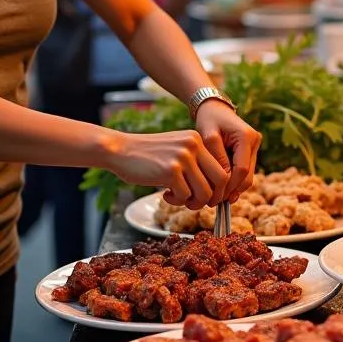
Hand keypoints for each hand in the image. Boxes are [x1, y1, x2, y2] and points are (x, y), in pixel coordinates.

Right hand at [108, 129, 230, 209]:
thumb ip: (195, 162)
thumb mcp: (177, 149)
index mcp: (197, 139)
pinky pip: (185, 196)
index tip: (209, 196)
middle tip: (197, 202)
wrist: (120, 149)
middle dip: (212, 198)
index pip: (222, 168)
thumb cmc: (148, 155)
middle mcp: (193, 146)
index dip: (219, 187)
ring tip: (179, 198)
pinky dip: (176, 201)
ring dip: (193, 202)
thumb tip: (216, 188)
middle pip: (221, 180)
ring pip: (205, 192)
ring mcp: (183, 158)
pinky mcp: (170, 171)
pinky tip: (165, 194)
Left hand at [194, 101, 261, 201]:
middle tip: (213, 201)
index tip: (214, 195)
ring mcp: (255, 147)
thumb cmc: (209, 120)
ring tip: (215, 196)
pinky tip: (221, 189)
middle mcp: (255, 142)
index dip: (229, 185)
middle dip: (231, 190)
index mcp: (246, 137)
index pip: (241, 169)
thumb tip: (223, 181)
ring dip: (233, 188)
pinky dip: (233, 181)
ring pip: (247, 176)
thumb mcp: (208, 137)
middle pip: (247, 175)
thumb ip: (217, 159)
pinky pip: (244, 171)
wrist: (214, 108)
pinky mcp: (250, 151)